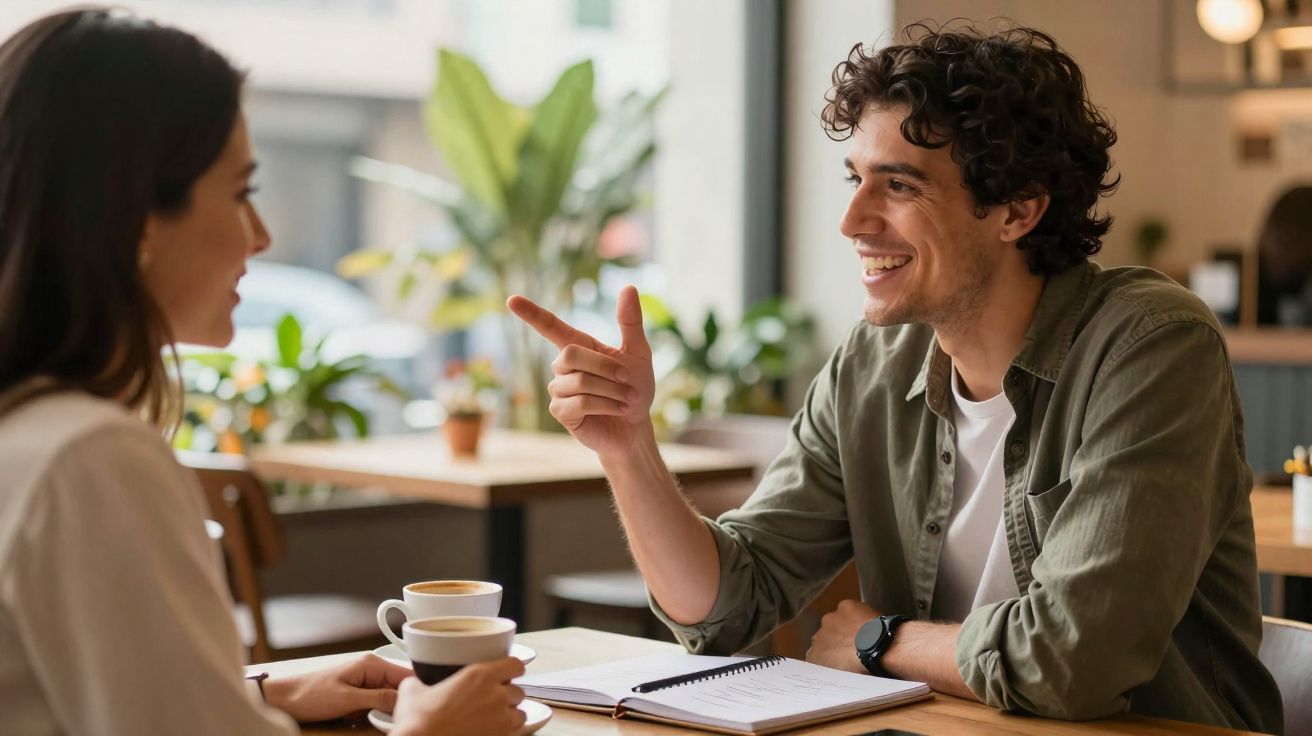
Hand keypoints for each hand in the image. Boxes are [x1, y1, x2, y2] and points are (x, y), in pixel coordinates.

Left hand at [262, 653, 409, 722]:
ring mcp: (365, 680)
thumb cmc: (311, 695)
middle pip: (399, 687)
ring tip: (378, 720)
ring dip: (387, 711)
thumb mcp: (348, 699)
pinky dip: (375, 713)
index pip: (406, 675)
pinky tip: (368, 720)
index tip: (415, 710)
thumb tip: (405, 700)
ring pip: (389, 697)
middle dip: (399, 704)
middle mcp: (372, 669)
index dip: (414, 693)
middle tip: (395, 720)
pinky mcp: (358, 692)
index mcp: (372, 664)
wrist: (284, 699)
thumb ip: (378, 698)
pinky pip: (377, 703)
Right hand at [390, 657, 526, 735]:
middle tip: (491, 701)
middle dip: (508, 696)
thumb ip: (419, 681)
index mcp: (480, 675)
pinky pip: (513, 734)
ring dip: (510, 716)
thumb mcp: (412, 691)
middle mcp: (496, 695)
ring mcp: (501, 720)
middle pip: (518, 691)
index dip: (512, 669)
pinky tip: (489, 733)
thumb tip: (414, 683)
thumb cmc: (418, 721)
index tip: (506, 673)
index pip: (515, 665)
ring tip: (493, 720)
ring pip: (519, 715)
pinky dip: (505, 733)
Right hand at [507, 285, 655, 457]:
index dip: (531, 313)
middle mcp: (563, 367)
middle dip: (605, 367)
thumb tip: (629, 287)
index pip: (550, 326)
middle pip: (571, 354)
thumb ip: (630, 322)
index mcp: (579, 347)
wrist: (635, 426)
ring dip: (611, 390)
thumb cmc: (635, 388)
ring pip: (579, 382)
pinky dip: (605, 405)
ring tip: (626, 399)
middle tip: (627, 379)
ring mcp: (559, 390)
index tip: (511, 300)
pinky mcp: (560, 413)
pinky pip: (580, 403)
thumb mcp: (638, 352)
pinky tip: (616, 410)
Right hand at [805, 599, 879, 674]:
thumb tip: (837, 666)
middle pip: (824, 637)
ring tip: (861, 634)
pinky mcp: (844, 606)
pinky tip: (865, 621)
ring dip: (843, 626)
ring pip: (834, 622)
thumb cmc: (865, 668)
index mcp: (814, 657)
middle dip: (835, 640)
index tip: (841, 659)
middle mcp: (817, 637)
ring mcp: (829, 620)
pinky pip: (847, 610)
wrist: (880, 649)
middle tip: (852, 647)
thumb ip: (834, 669)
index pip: (816, 657)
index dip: (829, 657)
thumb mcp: (845, 677)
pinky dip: (854, 614)